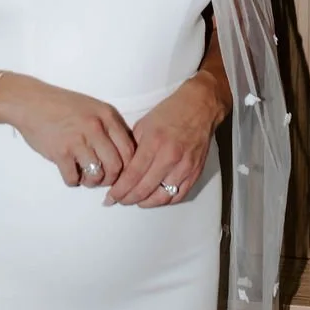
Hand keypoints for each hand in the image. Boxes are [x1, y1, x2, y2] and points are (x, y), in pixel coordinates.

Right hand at [0, 74, 135, 188]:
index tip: (120, 172)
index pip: (129, 150)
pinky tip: (70, 172)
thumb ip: (109, 127)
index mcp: (107, 115)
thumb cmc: (62, 106)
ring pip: (97, 176)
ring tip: (85, 176)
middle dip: (111, 179)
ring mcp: (78, 140)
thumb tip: (124, 156)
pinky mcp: (60, 152)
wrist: (31, 102)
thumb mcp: (92, 108)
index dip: (128, 167)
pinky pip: (74, 178)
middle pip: (116, 166)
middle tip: (102, 178)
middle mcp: (95, 127)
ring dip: (92, 182)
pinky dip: (73, 180)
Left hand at [104, 71, 223, 207]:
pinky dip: (164, 201)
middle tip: (118, 201)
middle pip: (144, 190)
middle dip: (127, 199)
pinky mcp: (195, 173)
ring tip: (134, 200)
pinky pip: (178, 196)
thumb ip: (133, 148)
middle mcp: (170, 158)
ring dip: (145, 202)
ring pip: (161, 197)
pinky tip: (154, 198)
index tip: (110, 197)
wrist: (199, 107)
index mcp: (154, 143)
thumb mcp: (144, 124)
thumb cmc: (170, 112)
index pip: (132, 176)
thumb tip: (122, 169)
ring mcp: (185, 167)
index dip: (119, 191)